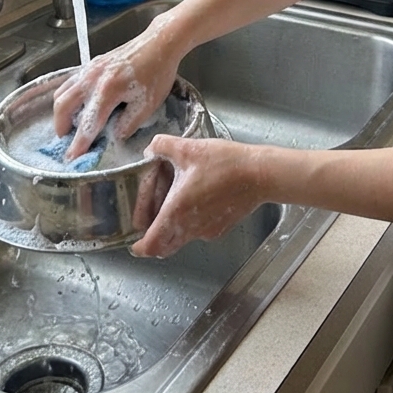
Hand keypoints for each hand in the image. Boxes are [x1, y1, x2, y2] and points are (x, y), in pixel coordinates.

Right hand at [52, 13, 183, 159]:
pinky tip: (76, 103)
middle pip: (63, 106)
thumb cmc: (157, 73)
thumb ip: (128, 124)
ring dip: (61, 111)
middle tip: (66, 140)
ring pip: (62, 92)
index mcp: (108, 91)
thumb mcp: (147, 105)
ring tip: (69, 123)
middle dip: (61, 126)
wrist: (159, 43)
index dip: (78, 144)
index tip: (71, 158)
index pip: (87, 124)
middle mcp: (93, 79)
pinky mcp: (92, 63)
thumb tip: (113, 136)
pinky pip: (69, 81)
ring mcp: (90, 69)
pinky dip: (66, 95)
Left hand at [131, 136, 262, 258]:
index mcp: (177, 211)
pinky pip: (198, 231)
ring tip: (173, 202)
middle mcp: (190, 227)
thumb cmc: (226, 163)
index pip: (151, 244)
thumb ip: (163, 146)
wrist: (259, 174)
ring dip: (171, 228)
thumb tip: (150, 149)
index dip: (139, 247)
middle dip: (153, 239)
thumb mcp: (189, 148)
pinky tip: (196, 199)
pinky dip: (190, 223)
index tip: (133, 242)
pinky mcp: (220, 228)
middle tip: (149, 222)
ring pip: (181, 238)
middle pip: (164, 246)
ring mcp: (207, 230)